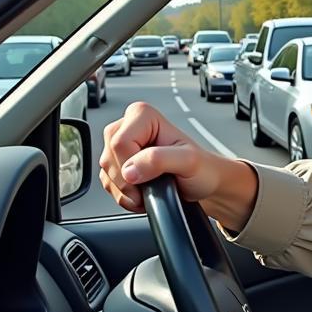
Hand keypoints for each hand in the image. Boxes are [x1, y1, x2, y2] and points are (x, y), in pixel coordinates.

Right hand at [100, 101, 222, 211]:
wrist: (205, 182)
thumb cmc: (202, 168)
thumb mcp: (189, 161)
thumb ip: (159, 160)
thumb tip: (130, 170)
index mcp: (142, 115)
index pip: (120, 143)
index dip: (132, 166)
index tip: (151, 177)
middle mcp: (127, 127)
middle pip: (109, 158)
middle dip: (128, 181)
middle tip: (153, 186)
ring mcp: (120, 147)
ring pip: (106, 173)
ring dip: (127, 191)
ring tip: (153, 189)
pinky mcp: (117, 165)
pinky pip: (107, 184)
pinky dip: (124, 196)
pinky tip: (144, 193)